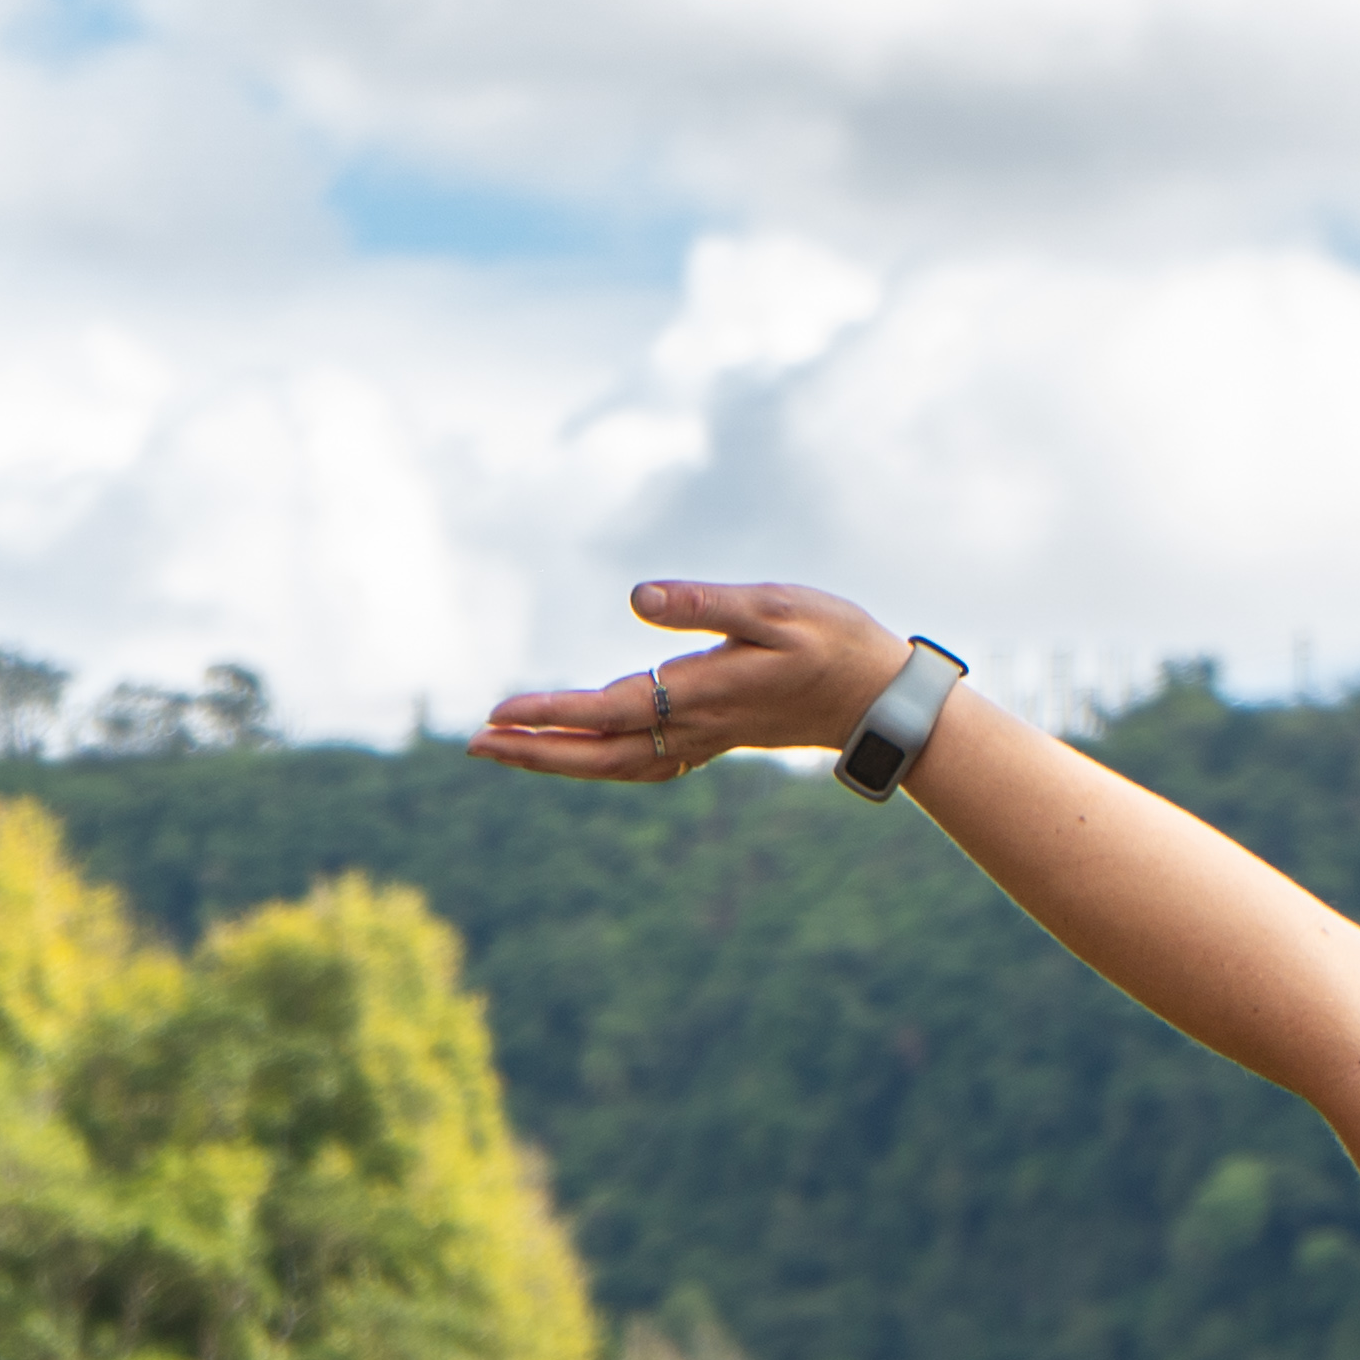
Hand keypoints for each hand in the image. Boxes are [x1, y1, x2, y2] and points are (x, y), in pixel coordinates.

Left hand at [467, 579, 909, 784]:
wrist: (883, 696)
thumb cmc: (836, 640)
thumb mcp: (776, 606)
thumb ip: (706, 603)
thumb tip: (637, 597)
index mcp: (704, 692)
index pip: (612, 708)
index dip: (553, 713)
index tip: (499, 713)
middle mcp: (697, 725)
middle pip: (602, 752)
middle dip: (537, 752)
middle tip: (475, 744)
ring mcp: (706, 738)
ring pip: (619, 763)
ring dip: (561, 761)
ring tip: (508, 749)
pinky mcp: (715, 737)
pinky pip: (644, 762)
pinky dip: (602, 762)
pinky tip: (579, 754)